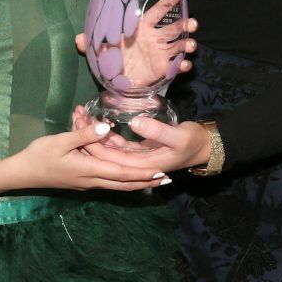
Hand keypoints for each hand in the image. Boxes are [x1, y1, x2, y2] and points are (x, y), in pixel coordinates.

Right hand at [0, 123, 169, 193]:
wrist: (22, 173)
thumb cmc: (40, 155)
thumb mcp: (61, 141)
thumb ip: (85, 135)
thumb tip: (107, 128)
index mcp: (90, 170)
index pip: (122, 174)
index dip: (143, 174)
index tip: (161, 172)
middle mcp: (92, 180)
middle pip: (124, 184)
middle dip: (146, 182)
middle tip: (166, 180)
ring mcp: (87, 183)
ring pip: (117, 185)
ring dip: (137, 183)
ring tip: (154, 181)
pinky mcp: (82, 181)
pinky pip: (108, 183)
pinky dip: (123, 181)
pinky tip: (128, 178)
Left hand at [71, 113, 211, 173]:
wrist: (205, 146)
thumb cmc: (192, 142)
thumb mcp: (177, 136)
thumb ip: (156, 131)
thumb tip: (135, 122)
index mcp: (142, 165)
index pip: (110, 158)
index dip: (94, 143)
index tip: (80, 126)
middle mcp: (136, 165)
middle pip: (105, 155)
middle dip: (88, 137)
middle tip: (75, 117)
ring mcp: (136, 158)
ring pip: (109, 150)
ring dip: (95, 135)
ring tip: (81, 116)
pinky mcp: (139, 150)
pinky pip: (117, 146)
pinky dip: (106, 135)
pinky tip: (96, 123)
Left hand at [75, 0, 197, 74]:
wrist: (118, 82)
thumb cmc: (112, 58)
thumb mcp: (99, 50)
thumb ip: (91, 42)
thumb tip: (77, 38)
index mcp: (142, 27)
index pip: (159, 9)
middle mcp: (155, 37)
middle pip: (174, 26)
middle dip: (186, 22)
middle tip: (192, 22)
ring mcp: (162, 51)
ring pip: (180, 43)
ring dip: (188, 42)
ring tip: (190, 45)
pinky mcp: (165, 67)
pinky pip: (177, 64)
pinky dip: (182, 65)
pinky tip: (183, 66)